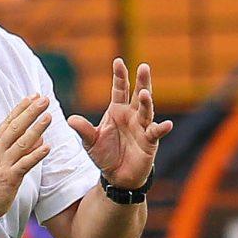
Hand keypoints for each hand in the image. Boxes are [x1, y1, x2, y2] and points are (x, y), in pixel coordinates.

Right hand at [0, 94, 51, 226]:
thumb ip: (18, 150)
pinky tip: (47, 147)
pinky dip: (36, 155)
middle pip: (16, 127)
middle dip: (31, 112)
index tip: (33, 96)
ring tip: (49, 117)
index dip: (21, 108)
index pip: (9, 122)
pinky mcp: (9, 177)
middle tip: (43, 99)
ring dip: (36, 128)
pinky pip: (25, 164)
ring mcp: (3, 163)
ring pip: (22, 142)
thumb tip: (38, 140)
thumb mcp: (0, 162)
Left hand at [67, 58, 169, 190]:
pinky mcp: (149, 142)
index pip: (119, 89)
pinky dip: (161, 128)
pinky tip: (166, 124)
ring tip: (145, 94)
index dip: (119, 76)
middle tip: (144, 66)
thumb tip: (71, 119)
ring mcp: (142, 127)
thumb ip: (84, 129)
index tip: (118, 61)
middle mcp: (132, 115)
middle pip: (138, 94)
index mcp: (117, 110)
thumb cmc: (105, 155)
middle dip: (141, 81)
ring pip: (147, 111)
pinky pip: (155, 133)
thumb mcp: (91, 142)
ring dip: (147, 102)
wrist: (116, 176)